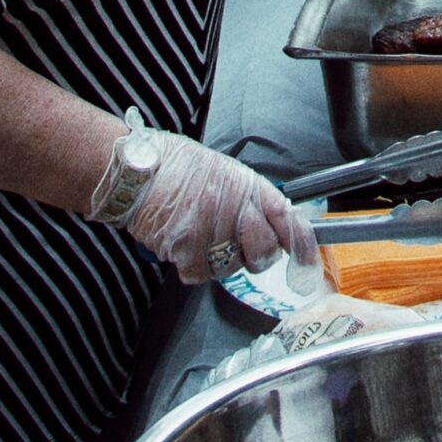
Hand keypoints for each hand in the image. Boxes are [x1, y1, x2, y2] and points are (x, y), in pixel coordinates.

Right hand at [119, 130, 317, 285]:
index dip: (301, 242)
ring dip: (223, 259)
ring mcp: (209, 232)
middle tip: (240, 243)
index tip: (306, 259)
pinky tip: (185, 244)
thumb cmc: (175, 167)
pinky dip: (196, 266)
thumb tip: (278, 223)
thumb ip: (252, 197)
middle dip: (259, 255)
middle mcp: (232, 208)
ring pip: (233, 267)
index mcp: (245, 185)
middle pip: (263, 252)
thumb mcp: (224, 170)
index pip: (285, 218)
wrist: (134, 172)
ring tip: (202, 234)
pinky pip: (202, 274)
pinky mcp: (186, 251)